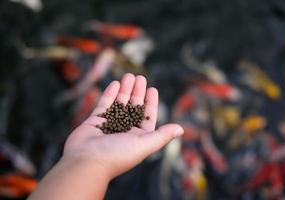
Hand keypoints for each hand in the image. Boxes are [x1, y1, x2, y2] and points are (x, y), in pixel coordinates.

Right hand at [62, 73, 183, 179]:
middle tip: (140, 77)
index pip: (147, 116)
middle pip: (133, 107)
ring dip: (125, 90)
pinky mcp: (94, 121)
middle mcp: (124, 131)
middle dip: (137, 92)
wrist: (86, 162)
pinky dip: (110, 94)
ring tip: (129, 76)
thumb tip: (180, 129)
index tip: (152, 89)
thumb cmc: (117, 154)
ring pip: (119, 104)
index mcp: (138, 137)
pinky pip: (104, 105)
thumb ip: (162, 135)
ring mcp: (109, 125)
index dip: (150, 103)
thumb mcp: (144, 144)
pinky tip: (115, 83)